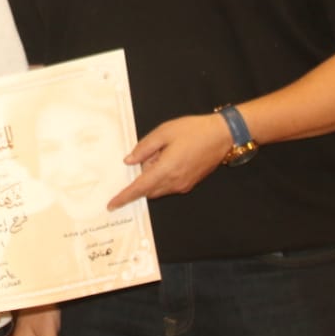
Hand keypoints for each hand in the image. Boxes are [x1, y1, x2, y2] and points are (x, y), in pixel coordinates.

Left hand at [108, 113, 229, 209]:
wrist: (222, 135)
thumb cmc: (194, 130)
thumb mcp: (164, 132)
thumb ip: (144, 148)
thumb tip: (129, 161)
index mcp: (166, 170)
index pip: (139, 188)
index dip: (124, 197)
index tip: (112, 205)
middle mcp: (174, 182)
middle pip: (147, 189)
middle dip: (142, 176)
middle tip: (152, 153)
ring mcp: (183, 185)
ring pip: (158, 188)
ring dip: (153, 176)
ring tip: (165, 151)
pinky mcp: (189, 183)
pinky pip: (168, 185)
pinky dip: (162, 176)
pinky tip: (172, 156)